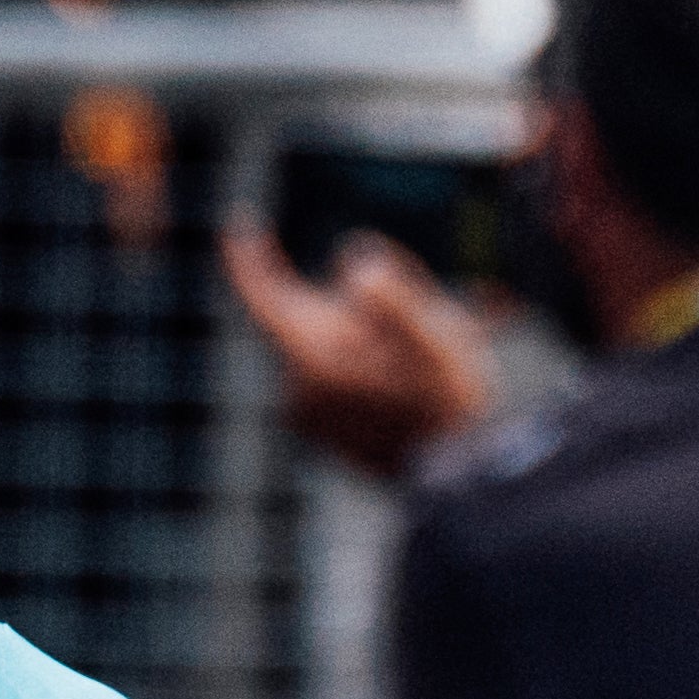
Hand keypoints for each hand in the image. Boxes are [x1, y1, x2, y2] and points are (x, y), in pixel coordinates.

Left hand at [218, 218, 498, 479]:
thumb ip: (391, 292)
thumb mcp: (433, 334)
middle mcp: (298, 389)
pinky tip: (412, 372)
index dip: (247, 255)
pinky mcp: (323, 430)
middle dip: (360, 304)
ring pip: (331, 342)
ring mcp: (308, 414)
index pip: (263, 295)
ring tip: (427, 353)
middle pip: (314, 312)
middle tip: (422, 316)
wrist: (461, 478)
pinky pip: (340, 373)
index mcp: (313, 361)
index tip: (238, 220)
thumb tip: (353, 259)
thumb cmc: (448, 401)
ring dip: (372, 334)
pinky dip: (372, 360)